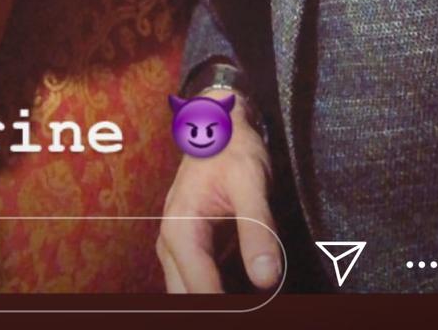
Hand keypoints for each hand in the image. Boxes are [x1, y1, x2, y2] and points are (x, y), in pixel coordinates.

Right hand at [157, 91, 280, 293]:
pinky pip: (201, 286)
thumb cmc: (232, 149)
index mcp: (180, 230)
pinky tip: (248, 294)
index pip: (200, 291)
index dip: (227, 308)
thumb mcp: (250, 181)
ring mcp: (179, 251)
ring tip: (252, 301)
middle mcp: (171, 245)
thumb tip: (267, 280)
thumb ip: (258, 229)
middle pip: (186, 301)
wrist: (218, 128)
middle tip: (253, 307)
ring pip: (190, 296)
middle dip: (216, 308)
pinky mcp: (193, 253)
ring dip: (217, 303)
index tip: (254, 309)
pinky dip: (220, 294)